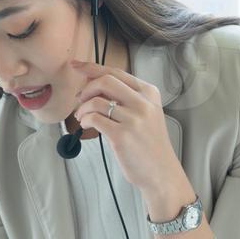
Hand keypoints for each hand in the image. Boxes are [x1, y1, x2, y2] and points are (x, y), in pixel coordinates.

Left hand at [70, 59, 180, 192]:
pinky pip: (94, 118)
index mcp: (149, 93)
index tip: (77, 66)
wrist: (161, 172)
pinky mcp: (121, 135)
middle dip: (86, 88)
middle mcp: (143, 103)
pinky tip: (86, 125)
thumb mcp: (147, 113)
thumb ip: (127, 97)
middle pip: (105, 80)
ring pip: (96, 100)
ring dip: (83, 108)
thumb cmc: (150, 144)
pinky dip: (85, 120)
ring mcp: (133, 119)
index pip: (116, 72)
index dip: (92, 67)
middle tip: (80, 98)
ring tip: (82, 116)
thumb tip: (95, 85)